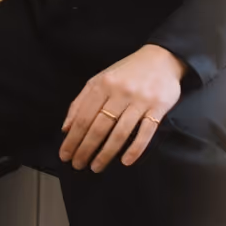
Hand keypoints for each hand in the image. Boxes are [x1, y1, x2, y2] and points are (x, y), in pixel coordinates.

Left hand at [59, 44, 186, 172]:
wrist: (161, 59)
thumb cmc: (126, 72)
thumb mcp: (100, 80)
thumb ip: (81, 101)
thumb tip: (66, 128)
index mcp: (102, 84)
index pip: (83, 117)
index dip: (73, 138)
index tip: (65, 154)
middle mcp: (119, 92)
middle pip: (99, 126)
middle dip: (85, 148)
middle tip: (78, 165)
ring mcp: (139, 100)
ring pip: (120, 132)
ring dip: (106, 153)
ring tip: (96, 166)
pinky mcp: (158, 107)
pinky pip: (145, 132)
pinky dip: (135, 148)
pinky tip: (125, 161)